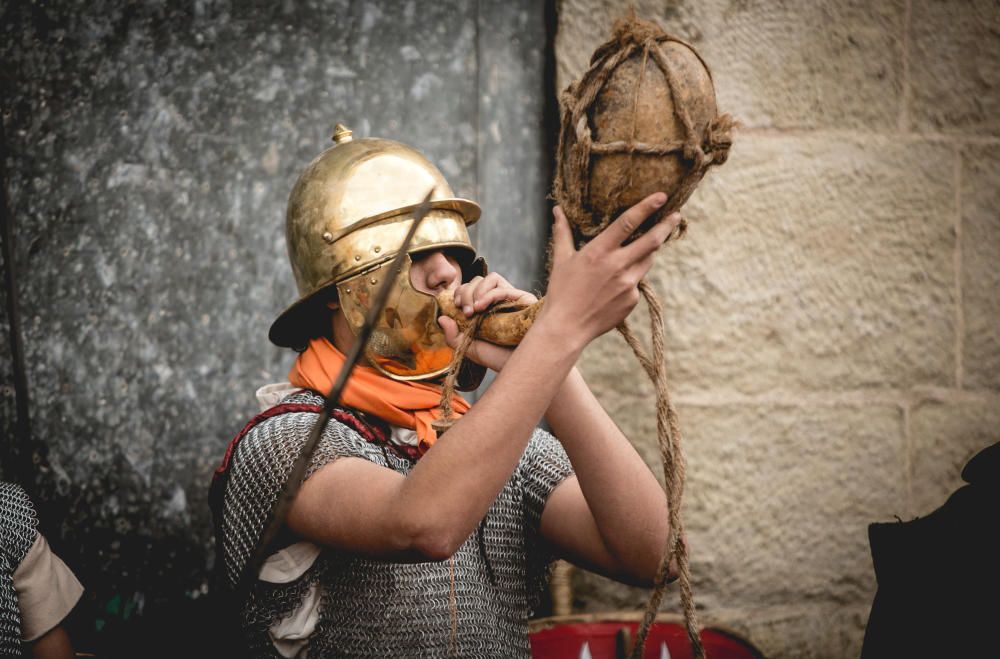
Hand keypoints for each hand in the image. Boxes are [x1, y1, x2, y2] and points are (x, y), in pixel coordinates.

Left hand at [438, 273, 537, 371]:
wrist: (519, 367)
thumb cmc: (497, 358)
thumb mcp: (468, 348)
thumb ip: (453, 335)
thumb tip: (441, 318)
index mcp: (486, 308)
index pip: (471, 288)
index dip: (460, 293)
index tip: (456, 307)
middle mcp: (499, 300)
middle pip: (478, 280)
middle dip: (466, 293)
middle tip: (465, 312)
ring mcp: (511, 298)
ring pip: (491, 278)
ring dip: (476, 290)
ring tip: (474, 310)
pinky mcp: (523, 299)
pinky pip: (503, 287)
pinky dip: (488, 294)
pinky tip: (481, 307)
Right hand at [540, 192, 681, 347]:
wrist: (567, 327)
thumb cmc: (561, 291)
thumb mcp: (561, 259)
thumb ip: (563, 232)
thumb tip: (557, 210)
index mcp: (599, 251)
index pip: (628, 222)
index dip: (647, 207)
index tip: (662, 196)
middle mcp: (618, 266)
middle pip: (652, 240)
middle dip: (666, 225)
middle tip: (676, 215)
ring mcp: (628, 284)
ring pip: (647, 260)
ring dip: (647, 252)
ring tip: (638, 250)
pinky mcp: (632, 300)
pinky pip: (637, 282)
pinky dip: (631, 278)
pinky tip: (615, 286)